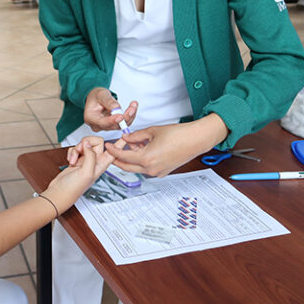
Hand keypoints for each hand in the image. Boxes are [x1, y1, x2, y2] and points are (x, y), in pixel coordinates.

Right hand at [44, 136, 114, 212]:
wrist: (60, 191)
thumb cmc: (73, 188)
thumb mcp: (86, 172)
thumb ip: (90, 156)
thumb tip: (88, 144)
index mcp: (102, 165)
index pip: (114, 152)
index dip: (120, 143)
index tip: (125, 134)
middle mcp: (95, 161)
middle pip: (97, 142)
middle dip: (86, 143)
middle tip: (81, 150)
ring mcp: (85, 160)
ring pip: (85, 144)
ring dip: (77, 149)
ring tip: (74, 159)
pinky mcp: (77, 159)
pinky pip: (76, 148)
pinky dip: (72, 152)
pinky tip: (71, 160)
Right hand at [83, 87, 136, 132]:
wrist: (97, 98)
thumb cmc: (96, 96)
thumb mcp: (101, 94)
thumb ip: (108, 101)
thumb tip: (116, 108)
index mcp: (90, 118)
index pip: (102, 122)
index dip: (112, 120)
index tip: (121, 116)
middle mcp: (98, 125)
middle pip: (113, 125)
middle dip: (125, 117)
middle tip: (132, 107)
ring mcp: (106, 127)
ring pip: (120, 125)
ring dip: (129, 116)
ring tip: (134, 105)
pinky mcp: (113, 125)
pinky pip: (123, 123)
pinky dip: (129, 116)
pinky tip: (133, 107)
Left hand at [104, 114, 227, 176]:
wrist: (196, 140)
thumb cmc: (178, 135)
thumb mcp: (152, 131)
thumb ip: (135, 136)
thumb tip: (126, 138)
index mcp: (146, 159)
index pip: (123, 157)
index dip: (113, 151)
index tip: (108, 146)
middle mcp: (151, 169)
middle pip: (127, 166)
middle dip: (118, 159)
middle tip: (113, 150)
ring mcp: (157, 172)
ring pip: (136, 168)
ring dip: (131, 158)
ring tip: (132, 145)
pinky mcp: (163, 172)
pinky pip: (146, 168)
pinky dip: (141, 160)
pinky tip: (142, 149)